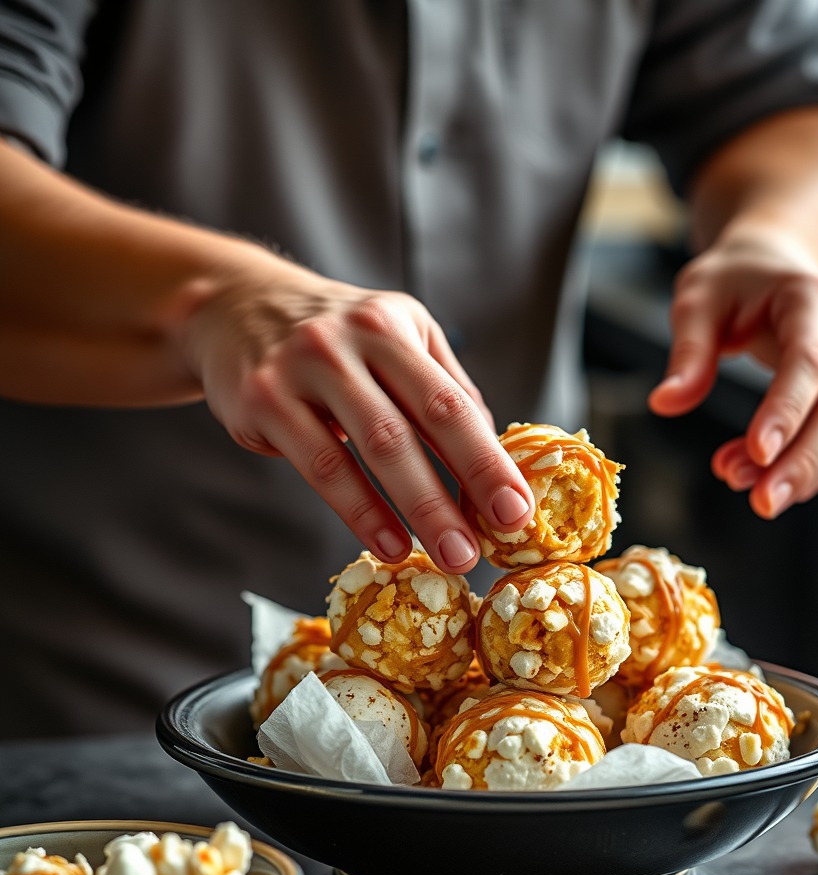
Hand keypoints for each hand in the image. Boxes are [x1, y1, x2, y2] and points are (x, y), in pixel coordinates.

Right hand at [173, 253, 533, 572]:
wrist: (231, 305)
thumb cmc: (332, 337)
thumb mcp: (393, 336)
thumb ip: (442, 388)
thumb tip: (494, 456)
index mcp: (394, 326)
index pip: (452, 402)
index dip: (488, 460)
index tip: (518, 511)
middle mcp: (350, 340)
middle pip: (415, 426)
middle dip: (458, 494)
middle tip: (484, 549)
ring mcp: (302, 368)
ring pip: (370, 448)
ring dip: (416, 510)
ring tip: (448, 556)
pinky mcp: (263, 400)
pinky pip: (320, 466)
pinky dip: (359, 511)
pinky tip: (389, 544)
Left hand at [648, 234, 817, 517]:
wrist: (775, 265)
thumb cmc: (734, 281)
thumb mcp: (698, 298)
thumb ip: (687, 350)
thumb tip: (665, 402)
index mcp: (810, 302)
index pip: (806, 363)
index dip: (786, 411)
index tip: (758, 454)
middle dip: (802, 461)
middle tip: (761, 502)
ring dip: (805, 472)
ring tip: (748, 492)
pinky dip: (810, 470)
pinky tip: (767, 482)